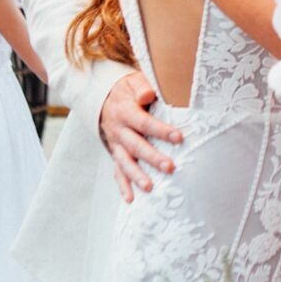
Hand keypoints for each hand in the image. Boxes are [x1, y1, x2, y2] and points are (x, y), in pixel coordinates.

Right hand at [99, 71, 181, 203]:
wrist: (101, 98)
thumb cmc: (126, 90)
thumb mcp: (132, 81)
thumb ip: (141, 87)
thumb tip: (148, 95)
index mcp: (125, 111)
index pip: (144, 122)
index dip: (161, 130)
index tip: (179, 138)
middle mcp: (118, 130)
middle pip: (136, 145)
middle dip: (152, 158)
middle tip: (170, 167)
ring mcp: (115, 144)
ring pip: (125, 162)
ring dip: (137, 176)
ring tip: (150, 188)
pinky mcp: (114, 153)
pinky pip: (117, 171)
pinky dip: (122, 186)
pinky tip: (131, 200)